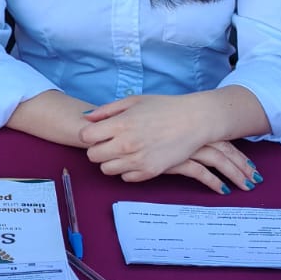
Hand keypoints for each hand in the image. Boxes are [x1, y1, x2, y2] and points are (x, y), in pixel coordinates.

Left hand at [80, 94, 260, 193]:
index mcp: (120, 124)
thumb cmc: (164, 107)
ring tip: (123, 151)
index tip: (99, 132)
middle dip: (98, 148)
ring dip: (111, 161)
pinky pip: (126, 178)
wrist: (194, 120)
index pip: (86, 137)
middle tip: (110, 142)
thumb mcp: (134, 101)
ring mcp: (138, 160)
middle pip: (93, 156)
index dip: (90, 134)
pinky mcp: (150, 171)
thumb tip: (86, 118)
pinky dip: (127, 170)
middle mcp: (126, 144)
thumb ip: (107, 110)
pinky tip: (136, 158)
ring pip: (106, 170)